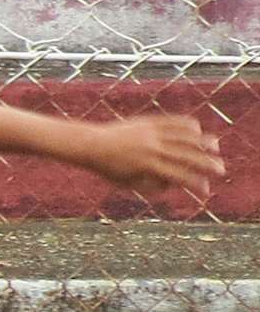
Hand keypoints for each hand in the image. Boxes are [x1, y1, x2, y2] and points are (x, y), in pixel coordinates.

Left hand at [87, 115, 224, 201]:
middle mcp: (152, 149)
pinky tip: (197, 129)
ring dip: (202, 142)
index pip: (178, 177)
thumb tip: (175, 184)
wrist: (91, 145)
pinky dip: (185, 124)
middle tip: (220, 169)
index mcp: (148, 167)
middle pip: (186, 156)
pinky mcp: (147, 122)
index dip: (194, 184)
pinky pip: (171, 122)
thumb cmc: (109, 169)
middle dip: (206, 164)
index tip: (206, 190)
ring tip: (216, 146)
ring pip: (183, 136)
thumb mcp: (129, 183)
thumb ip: (152, 186)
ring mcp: (151, 134)